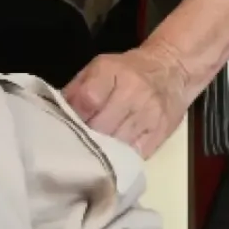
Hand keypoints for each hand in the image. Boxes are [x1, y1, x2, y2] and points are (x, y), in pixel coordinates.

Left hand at [63, 40, 193, 158]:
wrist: (172, 70)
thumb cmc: (128, 70)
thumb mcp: (99, 67)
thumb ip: (77, 89)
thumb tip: (56, 115)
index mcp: (113, 72)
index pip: (87, 100)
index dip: (73, 117)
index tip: (63, 127)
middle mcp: (133, 93)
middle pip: (100, 127)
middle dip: (84, 139)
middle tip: (73, 147)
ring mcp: (148, 116)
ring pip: (116, 146)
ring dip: (100, 154)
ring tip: (89, 157)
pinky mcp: (159, 136)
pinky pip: (133, 156)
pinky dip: (119, 161)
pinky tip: (110, 161)